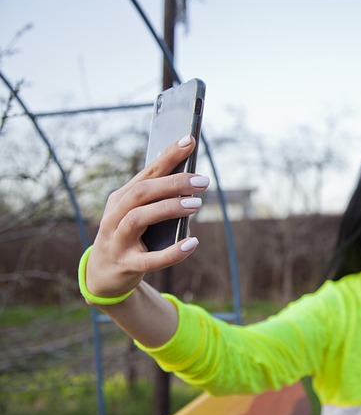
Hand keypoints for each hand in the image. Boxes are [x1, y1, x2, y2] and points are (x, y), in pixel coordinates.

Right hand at [86, 135, 209, 298]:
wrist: (103, 274)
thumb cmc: (131, 237)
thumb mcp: (140, 214)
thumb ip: (160, 201)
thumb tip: (193, 189)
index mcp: (122, 198)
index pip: (148, 172)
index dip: (169, 155)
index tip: (191, 140)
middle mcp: (115, 215)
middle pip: (142, 192)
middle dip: (173, 183)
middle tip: (202, 181)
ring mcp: (117, 240)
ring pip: (139, 218)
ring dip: (169, 208)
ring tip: (197, 204)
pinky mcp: (126, 264)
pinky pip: (151, 259)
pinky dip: (173, 251)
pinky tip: (192, 243)